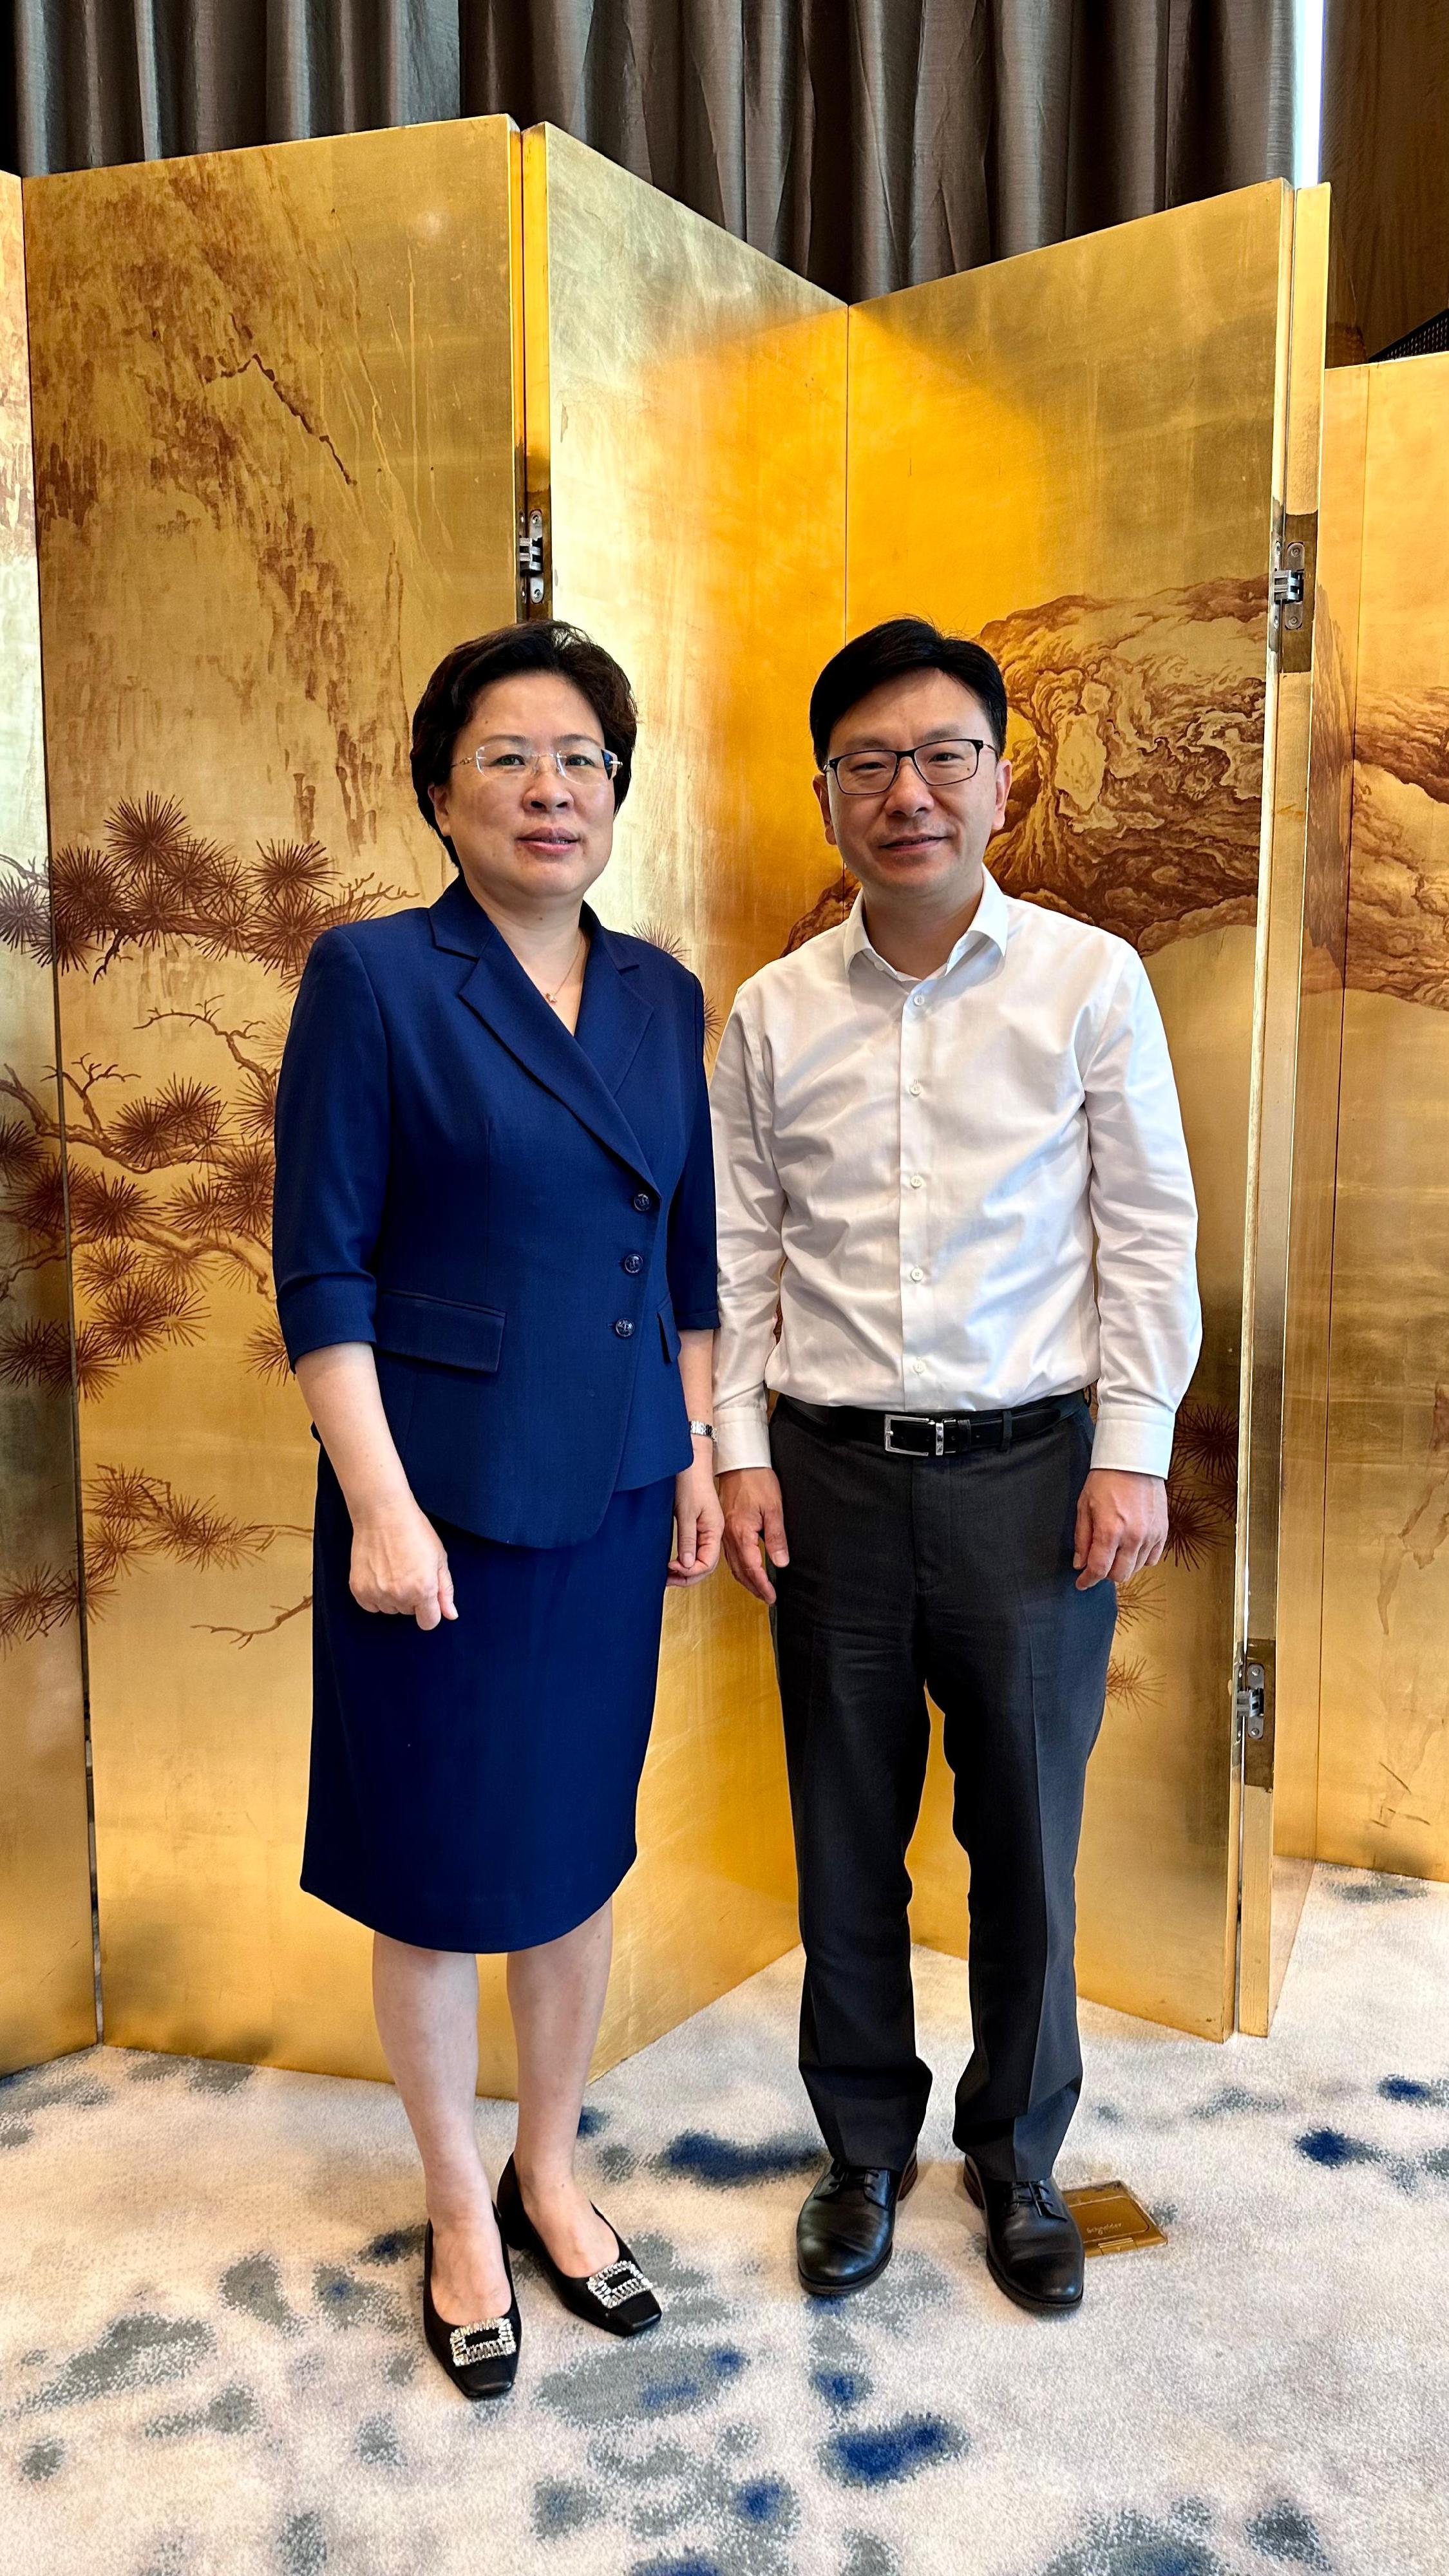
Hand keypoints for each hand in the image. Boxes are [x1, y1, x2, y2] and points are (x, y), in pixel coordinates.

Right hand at [349, 1497, 457, 1628]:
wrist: (383, 1514)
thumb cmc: (414, 1531)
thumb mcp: (439, 1559)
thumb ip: (446, 1590)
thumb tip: (450, 1615)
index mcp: (424, 1589)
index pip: (428, 1622)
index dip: (430, 1611)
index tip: (426, 1596)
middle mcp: (400, 1595)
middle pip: (409, 1613)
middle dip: (412, 1597)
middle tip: (408, 1571)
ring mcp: (377, 1593)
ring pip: (390, 1609)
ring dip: (393, 1596)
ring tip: (393, 1569)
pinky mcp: (359, 1589)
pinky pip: (370, 1605)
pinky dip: (375, 1595)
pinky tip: (379, 1574)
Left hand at [668, 1457, 724, 1586]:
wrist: (690, 1461)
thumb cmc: (690, 1481)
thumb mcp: (686, 1511)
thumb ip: (687, 1539)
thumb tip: (686, 1564)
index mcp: (714, 1530)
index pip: (707, 1563)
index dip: (690, 1572)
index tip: (671, 1569)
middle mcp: (712, 1533)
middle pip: (705, 1566)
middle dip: (687, 1577)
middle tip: (667, 1579)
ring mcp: (706, 1530)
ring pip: (700, 1560)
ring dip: (685, 1571)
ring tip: (668, 1575)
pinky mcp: (697, 1526)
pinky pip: (695, 1550)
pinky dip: (684, 1560)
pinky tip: (673, 1563)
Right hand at [719, 1467, 789, 1604]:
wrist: (739, 1464)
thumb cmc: (756, 1481)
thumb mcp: (773, 1508)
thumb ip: (776, 1537)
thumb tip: (780, 1561)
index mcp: (741, 1533)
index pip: (752, 1568)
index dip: (762, 1585)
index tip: (771, 1596)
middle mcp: (729, 1536)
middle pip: (740, 1571)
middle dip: (754, 1588)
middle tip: (767, 1598)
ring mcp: (724, 1533)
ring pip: (733, 1565)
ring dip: (746, 1580)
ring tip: (758, 1589)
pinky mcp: (724, 1528)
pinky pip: (729, 1554)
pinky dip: (739, 1567)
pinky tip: (746, 1569)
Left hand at [1073, 1469, 1167, 1589]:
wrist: (1134, 1461)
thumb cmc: (1105, 1480)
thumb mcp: (1085, 1507)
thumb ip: (1082, 1538)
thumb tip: (1080, 1563)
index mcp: (1110, 1531)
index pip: (1099, 1569)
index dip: (1088, 1580)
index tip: (1082, 1583)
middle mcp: (1133, 1537)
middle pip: (1119, 1575)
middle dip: (1105, 1574)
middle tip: (1098, 1563)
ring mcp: (1151, 1535)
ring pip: (1136, 1568)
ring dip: (1123, 1565)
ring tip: (1115, 1550)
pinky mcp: (1163, 1531)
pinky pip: (1152, 1558)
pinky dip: (1140, 1558)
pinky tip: (1131, 1547)